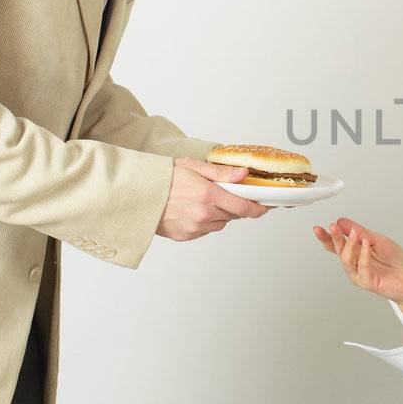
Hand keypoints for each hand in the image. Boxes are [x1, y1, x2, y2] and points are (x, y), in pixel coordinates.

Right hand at [157, 157, 272, 240]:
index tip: (264, 207)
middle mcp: (204, 215)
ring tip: (201, 200)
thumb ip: (222, 173)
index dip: (257, 208)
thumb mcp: (194, 167)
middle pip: (232, 215)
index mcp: (208, 195)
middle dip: (233, 205)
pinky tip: (191, 210)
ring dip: (219, 214)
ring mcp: (195, 228)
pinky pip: (205, 230)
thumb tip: (244, 175)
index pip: (243, 207)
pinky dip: (205, 222)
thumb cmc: (163, 177)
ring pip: (220, 223)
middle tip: (221, 194)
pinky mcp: (186, 236)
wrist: (137, 194)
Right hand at [312, 217, 402, 308]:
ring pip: (347, 260)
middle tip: (332, 227)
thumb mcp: (377, 240)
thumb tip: (343, 222)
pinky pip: (362, 268)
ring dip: (349, 245)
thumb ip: (360, 232)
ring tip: (354, 233)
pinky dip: (363, 255)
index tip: (318, 228)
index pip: (337, 245)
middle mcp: (355, 264)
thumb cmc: (395, 261)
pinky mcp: (368, 282)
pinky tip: (365, 244)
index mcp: (355, 253)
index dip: (326, 237)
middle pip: (339, 251)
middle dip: (334, 238)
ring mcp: (359, 274)